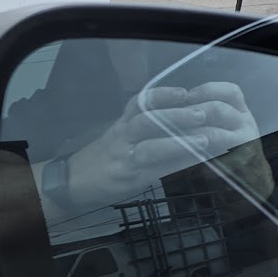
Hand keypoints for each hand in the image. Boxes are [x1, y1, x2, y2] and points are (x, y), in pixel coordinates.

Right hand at [58, 81, 273, 212]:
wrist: (71, 184)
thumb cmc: (104, 163)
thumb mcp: (123, 144)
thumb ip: (149, 135)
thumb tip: (188, 129)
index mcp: (123, 123)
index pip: (142, 102)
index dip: (164, 95)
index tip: (187, 92)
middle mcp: (122, 132)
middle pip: (146, 113)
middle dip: (176, 109)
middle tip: (204, 109)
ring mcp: (123, 152)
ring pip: (148, 134)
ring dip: (179, 132)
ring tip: (205, 134)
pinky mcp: (126, 172)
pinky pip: (151, 161)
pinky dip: (175, 156)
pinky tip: (194, 155)